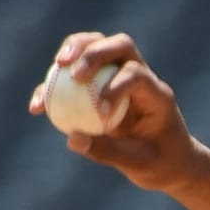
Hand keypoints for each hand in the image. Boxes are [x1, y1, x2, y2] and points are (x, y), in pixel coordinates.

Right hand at [30, 32, 204, 192]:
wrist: (172, 163)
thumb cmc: (162, 164)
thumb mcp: (139, 164)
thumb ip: (108, 151)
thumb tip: (71, 139)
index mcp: (157, 95)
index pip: (137, 74)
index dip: (116, 86)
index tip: (101, 113)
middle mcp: (142, 78)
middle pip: (120, 45)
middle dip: (94, 50)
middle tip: (72, 71)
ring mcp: (121, 77)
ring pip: (99, 46)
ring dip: (75, 50)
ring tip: (55, 67)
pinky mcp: (103, 86)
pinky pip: (78, 75)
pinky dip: (56, 84)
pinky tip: (37, 106)